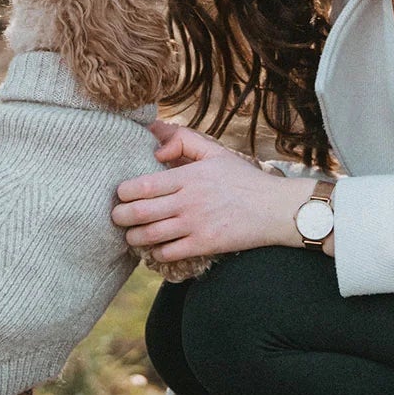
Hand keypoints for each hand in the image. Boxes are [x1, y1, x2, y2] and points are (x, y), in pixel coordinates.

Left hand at [113, 123, 306, 261]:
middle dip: (121, 217)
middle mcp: (189, 201)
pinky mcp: (205, 245)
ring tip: (132, 234)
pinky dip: (156, 253)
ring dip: (134, 237)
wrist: (275, 209)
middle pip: (139, 212)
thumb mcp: (216, 152)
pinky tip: (156, 247)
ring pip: (149, 235)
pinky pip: (168, 253)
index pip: (142, 186)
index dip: (124, 193)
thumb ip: (184, 141)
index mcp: (189, 177)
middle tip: (118, 217)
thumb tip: (154, 143)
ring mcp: (196, 225)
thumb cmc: (244, 180)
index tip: (122, 194)